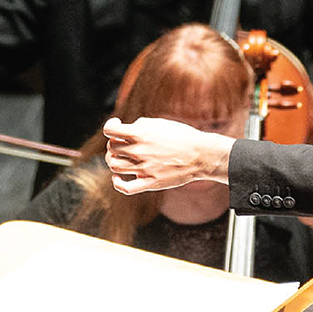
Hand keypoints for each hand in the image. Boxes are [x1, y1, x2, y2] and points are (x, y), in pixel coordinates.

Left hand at [103, 116, 233, 194]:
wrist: (202, 155)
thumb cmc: (183, 136)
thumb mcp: (161, 123)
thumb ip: (141, 125)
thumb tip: (127, 131)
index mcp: (141, 134)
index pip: (110, 130)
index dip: (110, 126)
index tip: (117, 125)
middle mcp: (139, 151)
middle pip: (111, 148)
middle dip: (114, 144)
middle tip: (123, 143)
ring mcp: (144, 169)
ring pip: (114, 166)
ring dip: (114, 160)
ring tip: (122, 158)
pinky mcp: (150, 183)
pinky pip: (125, 187)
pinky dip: (117, 183)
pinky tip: (118, 178)